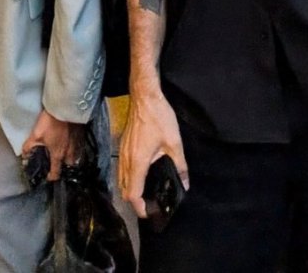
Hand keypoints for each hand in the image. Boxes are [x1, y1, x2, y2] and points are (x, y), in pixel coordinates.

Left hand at [21, 110, 85, 180]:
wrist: (64, 107)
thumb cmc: (50, 122)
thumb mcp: (36, 134)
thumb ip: (29, 147)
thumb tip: (24, 155)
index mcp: (58, 154)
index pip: (56, 172)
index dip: (51, 177)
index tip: (47, 177)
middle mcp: (69, 152)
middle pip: (67, 167)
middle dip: (62, 168)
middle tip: (55, 165)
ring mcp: (76, 144)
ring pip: (74, 158)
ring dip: (69, 159)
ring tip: (62, 155)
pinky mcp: (79, 136)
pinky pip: (78, 148)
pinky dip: (73, 149)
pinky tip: (69, 144)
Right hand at [119, 91, 187, 218]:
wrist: (144, 96)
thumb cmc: (158, 118)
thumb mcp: (174, 142)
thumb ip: (180, 166)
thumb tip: (185, 184)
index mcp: (138, 162)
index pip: (132, 193)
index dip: (140, 207)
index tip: (151, 212)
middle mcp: (126, 160)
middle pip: (124, 189)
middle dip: (135, 201)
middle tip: (151, 203)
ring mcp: (122, 151)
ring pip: (121, 179)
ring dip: (130, 189)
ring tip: (146, 192)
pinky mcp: (122, 144)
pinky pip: (122, 168)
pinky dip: (128, 177)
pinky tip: (141, 174)